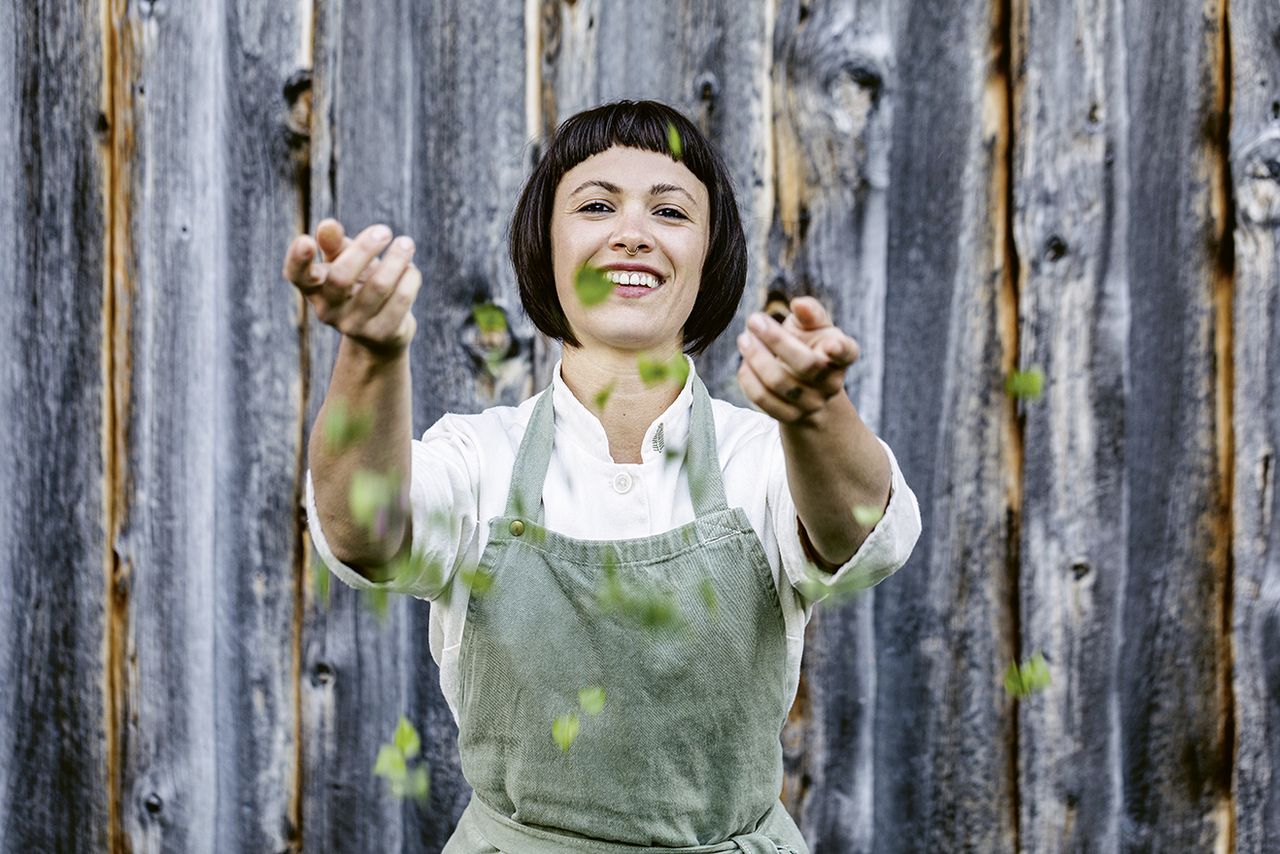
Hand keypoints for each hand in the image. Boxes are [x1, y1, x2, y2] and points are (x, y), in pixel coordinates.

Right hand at [281, 218, 421, 356]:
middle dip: (365, 248)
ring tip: (406, 243)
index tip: (306, 240)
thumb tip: (327, 225)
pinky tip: (411, 270)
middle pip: (341, 277)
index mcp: (314, 288)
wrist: (380, 334)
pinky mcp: (381, 334)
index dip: (297, 259)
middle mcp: (328, 311)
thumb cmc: (358, 285)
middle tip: (384, 230)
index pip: (297, 275)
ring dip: (396, 259)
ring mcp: (354, 326)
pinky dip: (410, 277)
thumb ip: (335, 243)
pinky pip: (401, 299)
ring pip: (378, 286)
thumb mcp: (344, 261)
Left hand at [735, 296, 860, 423]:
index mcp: (841, 356)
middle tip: (753, 320)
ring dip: (756, 357)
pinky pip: (764, 399)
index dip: (840, 350)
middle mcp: (831, 382)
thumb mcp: (815, 328)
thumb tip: (799, 304)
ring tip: (744, 338)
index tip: (831, 343)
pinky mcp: (790, 417)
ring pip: (779, 382)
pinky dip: (749, 379)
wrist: (808, 390)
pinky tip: (744, 362)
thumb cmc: (810, 347)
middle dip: (776, 340)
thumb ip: (810, 313)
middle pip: (805, 364)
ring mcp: (811, 403)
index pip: (847, 353)